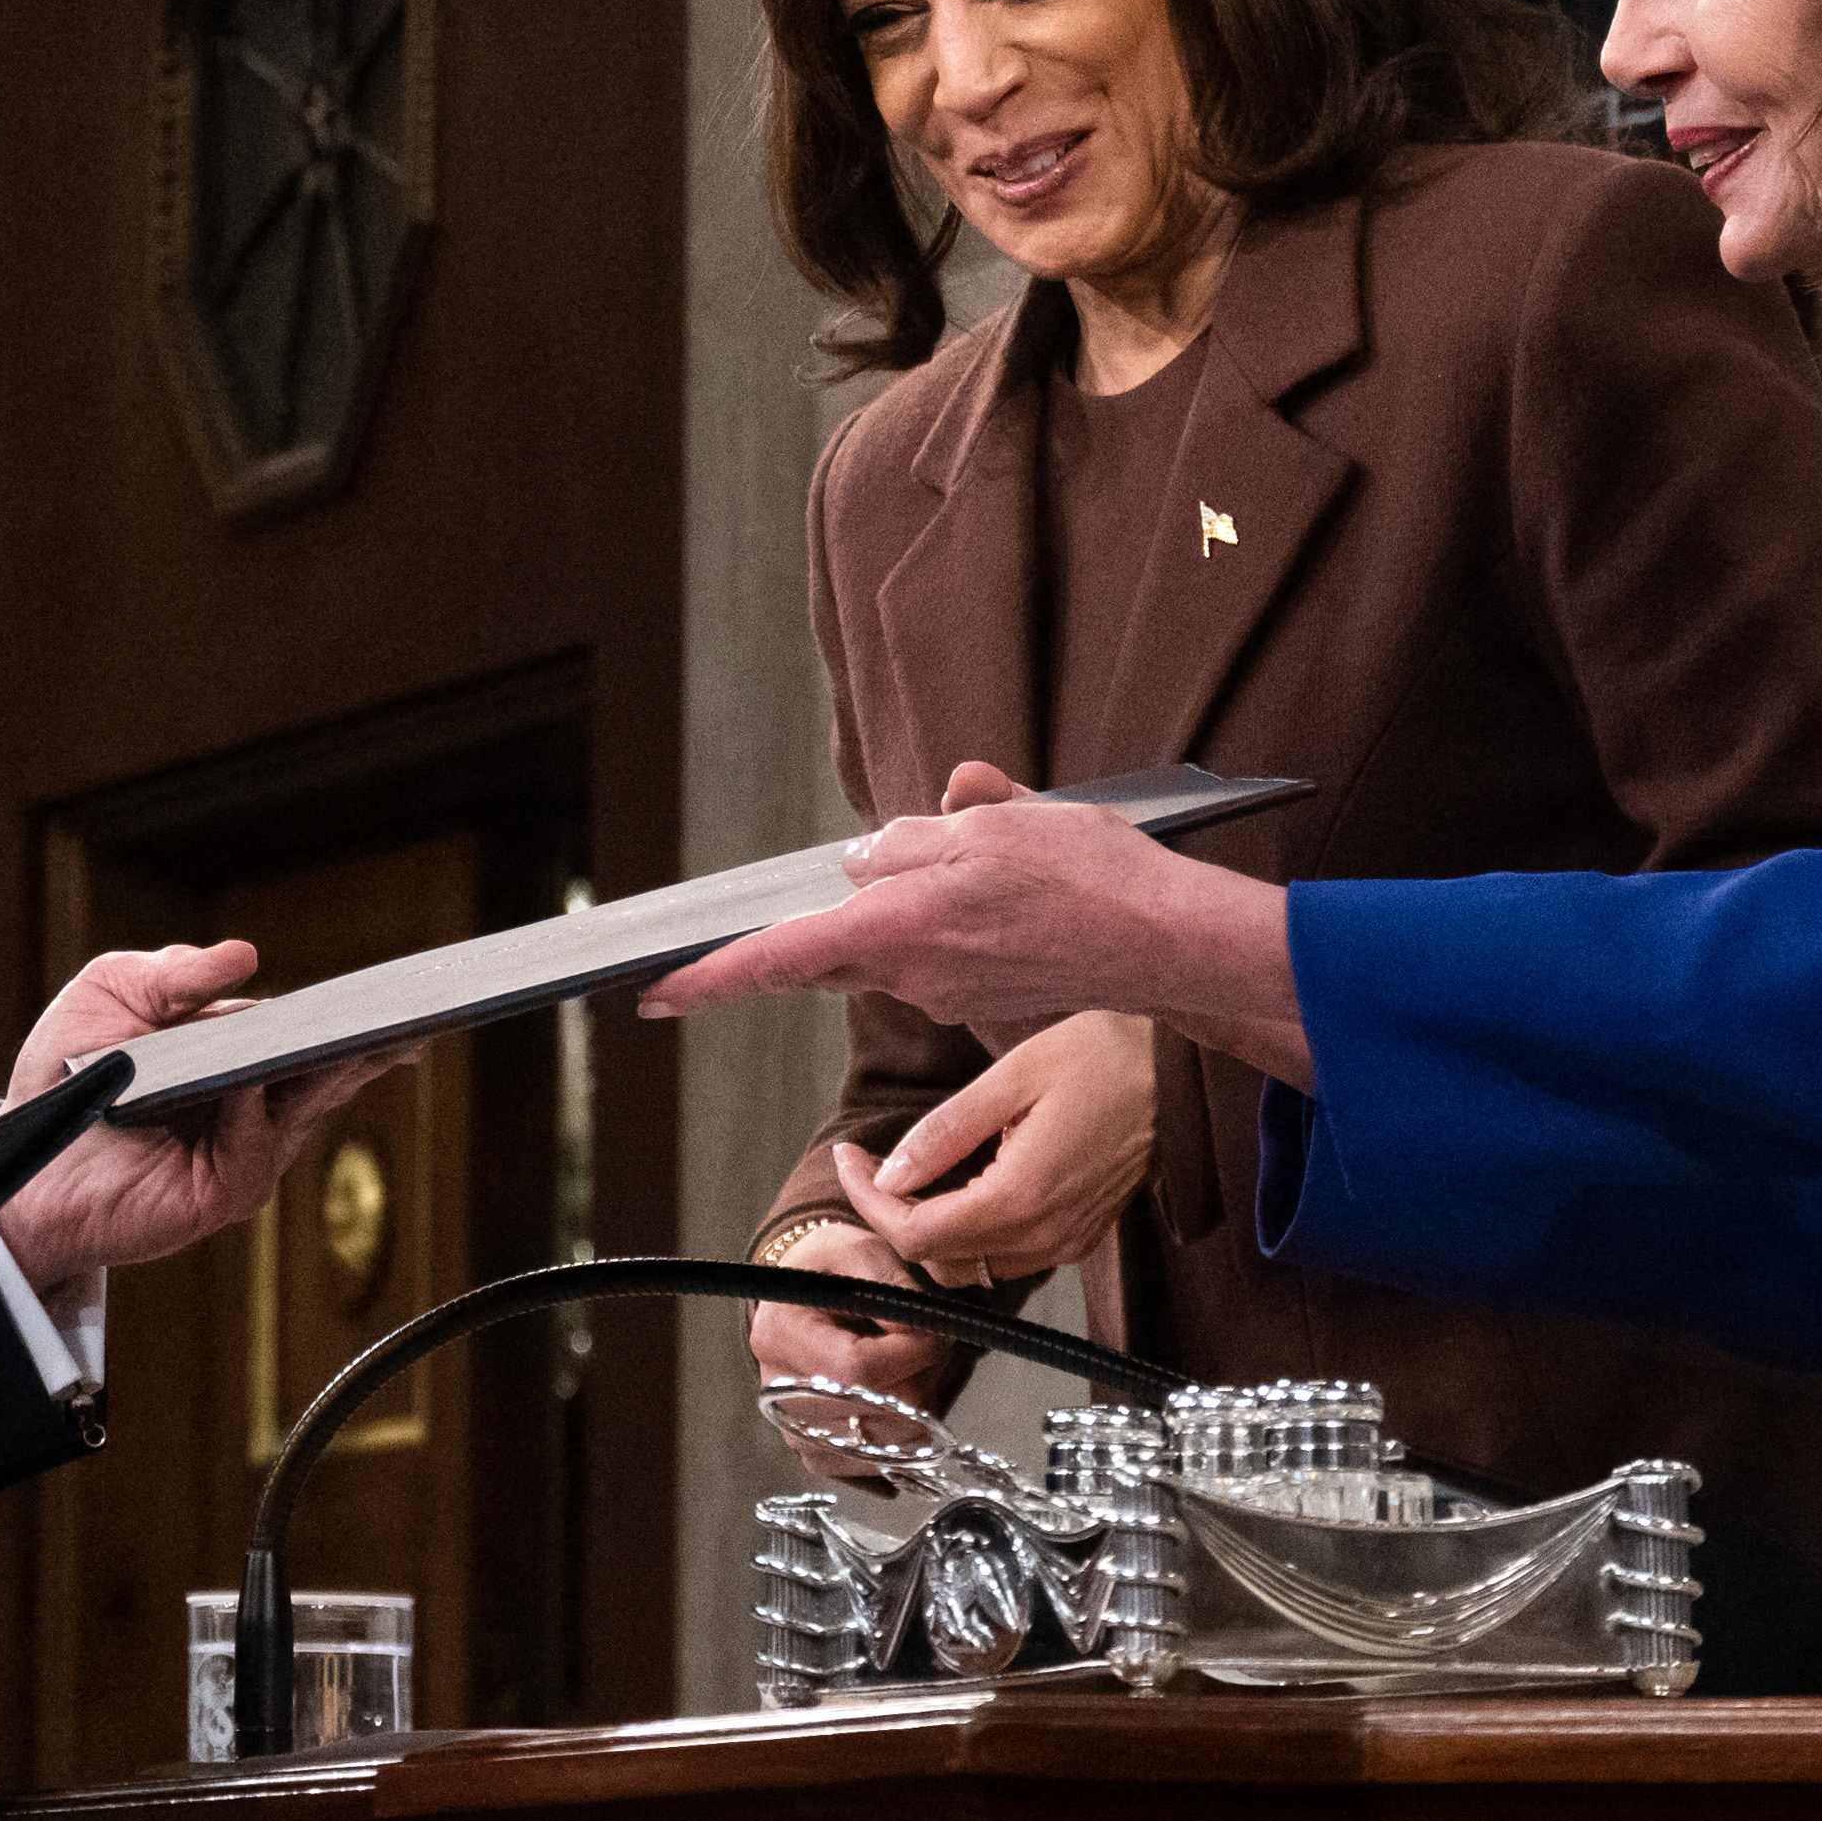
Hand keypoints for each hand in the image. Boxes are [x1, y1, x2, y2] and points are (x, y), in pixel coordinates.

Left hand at [0, 940, 408, 1290]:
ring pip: (301, 1110)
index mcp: (238, 1058)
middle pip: (327, 1073)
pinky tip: (250, 1083)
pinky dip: (253, 1115)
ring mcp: (242, 1155)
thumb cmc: (66, 1074)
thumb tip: (247, 955)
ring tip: (351, 1035)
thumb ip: (175, 971)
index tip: (392, 993)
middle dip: (367, 1045)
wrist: (20, 1155)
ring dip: (324, 1073)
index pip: (307, 1034)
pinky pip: (253, 1150)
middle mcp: (252, 1110)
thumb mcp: (112, 993)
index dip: (349, 1015)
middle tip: (406, 1015)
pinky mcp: (218, 1194)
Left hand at [642, 764, 1313, 1084]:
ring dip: (912, 901)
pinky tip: (1013, 885)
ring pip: (892, 941)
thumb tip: (867, 856)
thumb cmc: (1086, 877)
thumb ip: (911, 839)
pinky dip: (956, 916)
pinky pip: (942, 950)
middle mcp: (910, 972)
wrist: (1166, 942)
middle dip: (824, 918)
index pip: (777, 956)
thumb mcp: (990, 823)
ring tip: (991, 854)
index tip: (655, 995)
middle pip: (832, 948)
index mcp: (895, 927)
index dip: (709, 977)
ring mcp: (947, 992)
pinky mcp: (982, 998)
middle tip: (849, 881)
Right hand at [745, 1215, 973, 1482]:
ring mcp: (790, 1428)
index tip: (935, 1335)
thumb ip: (893, 1285)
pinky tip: (899, 1402)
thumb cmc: (835, 1269)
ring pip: (875, 1448)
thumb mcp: (862, 1251)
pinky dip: (897, 1440)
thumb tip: (918, 1336)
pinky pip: (866, 1466)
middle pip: (869, 1415)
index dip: (912, 1357)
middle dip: (920, 1384)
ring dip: (915, 1415)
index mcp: (780, 1335)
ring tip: (915, 1374)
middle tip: (930, 1352)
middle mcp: (776, 1390)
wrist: (808, 1291)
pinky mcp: (810, 1451)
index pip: (856, 1369)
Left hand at [837, 1010, 1156, 1286]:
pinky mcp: (1080, 1236)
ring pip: (972, 1265)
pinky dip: (972, 1230)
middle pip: (939, 1259)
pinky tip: (965, 1180)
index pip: (916, 1235)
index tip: (849, 1158)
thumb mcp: (1011, 1077)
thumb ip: (944, 1132)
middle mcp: (1044, 1235)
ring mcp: (1066, 1242)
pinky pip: (1008, 1255)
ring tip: (913, 1170)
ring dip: (932, 1229)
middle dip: (894, 1216)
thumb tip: (889, 1175)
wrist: (1179, 1072)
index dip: (869, 1203)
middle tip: (874, 1162)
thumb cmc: (1103, 1056)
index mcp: (1020, 1198)